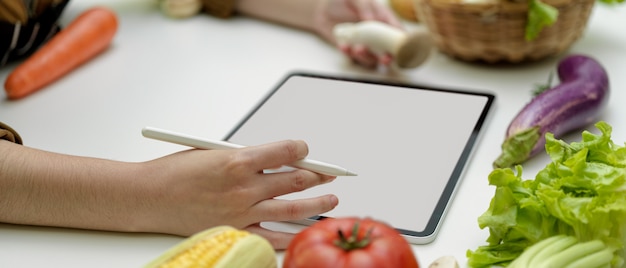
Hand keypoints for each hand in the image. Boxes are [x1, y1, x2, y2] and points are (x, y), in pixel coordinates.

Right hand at [137, 140, 337, 248]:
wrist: (149, 197)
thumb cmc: (176, 172)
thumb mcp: (213, 152)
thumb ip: (245, 157)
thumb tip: (273, 159)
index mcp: (239, 160)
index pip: (286, 152)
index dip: (303, 149)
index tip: (307, 150)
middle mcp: (245, 187)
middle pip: (296, 179)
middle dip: (319, 174)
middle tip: (329, 173)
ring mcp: (243, 212)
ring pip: (293, 207)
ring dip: (318, 202)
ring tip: (332, 199)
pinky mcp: (236, 230)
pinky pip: (273, 236)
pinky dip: (291, 234)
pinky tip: (306, 229)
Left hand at [313, 0, 404, 67]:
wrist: (324, 9)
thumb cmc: (345, 1)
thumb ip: (365, 7)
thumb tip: (370, 20)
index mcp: (384, 22)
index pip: (398, 34)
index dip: (403, 43)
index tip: (401, 47)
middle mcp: (376, 36)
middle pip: (388, 52)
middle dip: (388, 58)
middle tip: (384, 58)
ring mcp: (365, 45)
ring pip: (371, 59)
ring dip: (366, 56)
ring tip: (357, 47)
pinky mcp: (351, 50)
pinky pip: (353, 58)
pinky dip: (348, 54)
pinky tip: (343, 46)